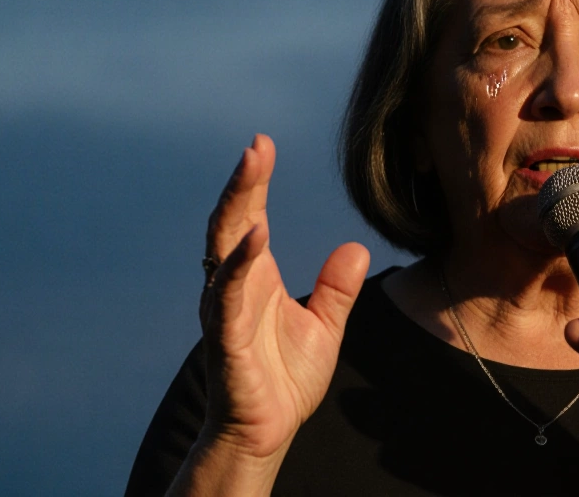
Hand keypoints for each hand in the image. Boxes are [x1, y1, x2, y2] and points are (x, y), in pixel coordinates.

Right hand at [199, 134, 369, 461]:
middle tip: (256, 145)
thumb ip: (337, 287)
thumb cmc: (285, 380)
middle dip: (242, 183)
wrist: (266, 433)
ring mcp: (224, 311)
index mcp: (254, 278)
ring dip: (236, 207)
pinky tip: (253, 238)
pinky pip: (226, 296)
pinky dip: (237, 265)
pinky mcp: (225, 340)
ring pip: (223, 249)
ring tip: (251, 168)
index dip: (255, 182)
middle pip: (232, 222)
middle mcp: (232, 286)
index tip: (263, 144)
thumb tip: (355, 248)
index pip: (251, 218)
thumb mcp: (326, 326)